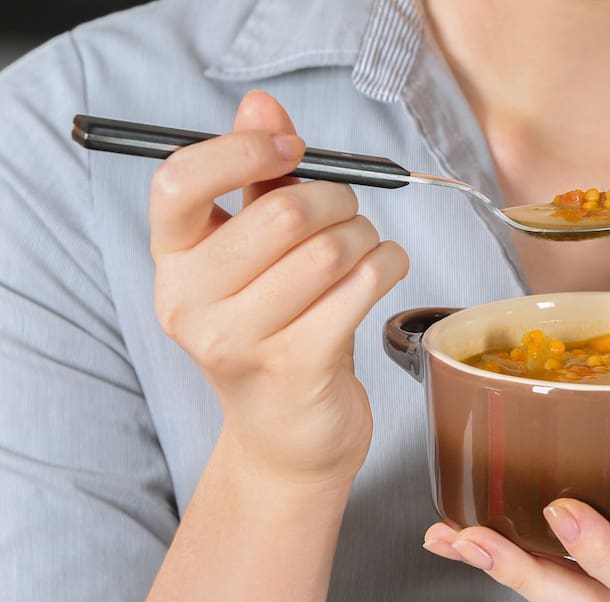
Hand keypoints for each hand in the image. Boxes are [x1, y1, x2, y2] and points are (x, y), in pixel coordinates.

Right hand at [149, 91, 409, 486]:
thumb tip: (260, 104)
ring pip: (330, 251)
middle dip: (336, 199)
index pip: (178, 181)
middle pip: (281, 215)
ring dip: (366, 237)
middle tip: (349, 211)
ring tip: (365, 249)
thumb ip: (256, 180)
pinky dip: (386, 266)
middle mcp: (192, 303)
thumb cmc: (275, 334)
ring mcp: (240, 342)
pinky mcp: (296, 367)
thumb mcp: (255, 257)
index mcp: (172, 263)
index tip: (291, 146)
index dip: (242, 149)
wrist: (287, 438)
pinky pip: (360, 289)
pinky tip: (384, 269)